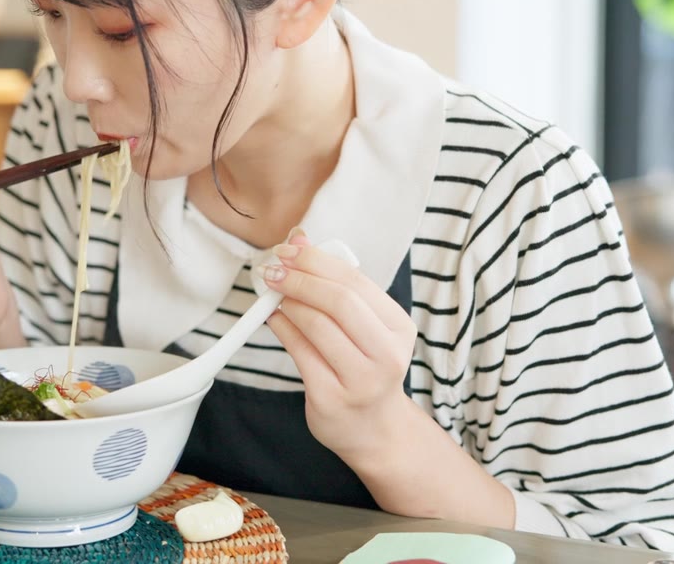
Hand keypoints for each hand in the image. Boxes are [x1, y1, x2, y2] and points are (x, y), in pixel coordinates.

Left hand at [262, 228, 417, 461]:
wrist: (374, 431)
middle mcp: (387, 355)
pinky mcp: (330, 398)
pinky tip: (274, 318)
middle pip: (339, 302)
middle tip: (273, 269)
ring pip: (317, 326)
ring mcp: (360, 381)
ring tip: (274, 294)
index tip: (289, 249)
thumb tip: (298, 241)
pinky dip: (282, 328)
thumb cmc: (366, 368)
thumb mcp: (366, 328)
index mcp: (400, 329)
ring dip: (289, 302)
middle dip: (300, 279)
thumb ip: (337, 287)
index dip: (317, 261)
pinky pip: (299, 352)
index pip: (356, 282)